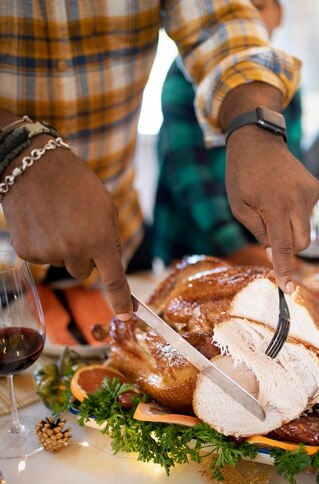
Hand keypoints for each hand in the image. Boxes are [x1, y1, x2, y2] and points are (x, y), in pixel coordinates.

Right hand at [2, 137, 132, 318]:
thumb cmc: (76, 184)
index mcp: (100, 240)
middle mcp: (75, 251)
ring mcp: (49, 253)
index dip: (120, 300)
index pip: (114, 280)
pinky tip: (41, 222)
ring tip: (57, 219)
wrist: (34, 167)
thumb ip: (110, 238)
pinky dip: (43, 244)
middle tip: (76, 227)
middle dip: (84, 255)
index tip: (126, 315)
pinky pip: (43, 258)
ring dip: (63, 248)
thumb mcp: (106, 207)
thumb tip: (108, 263)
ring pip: (63, 263)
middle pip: (83, 272)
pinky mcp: (28, 252)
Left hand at [225, 126, 318, 291]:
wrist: (257, 141)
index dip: (285, 270)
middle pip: (301, 243)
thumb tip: (277, 255)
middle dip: (288, 249)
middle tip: (269, 235)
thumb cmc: (242, 176)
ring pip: (304, 229)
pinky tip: (282, 196)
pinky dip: (295, 214)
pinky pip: (307, 214)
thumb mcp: (239, 208)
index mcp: (274, 206)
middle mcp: (297, 200)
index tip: (289, 289)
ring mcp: (309, 193)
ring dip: (289, 228)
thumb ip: (260, 233)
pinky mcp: (315, 188)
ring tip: (272, 206)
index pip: (284, 246)